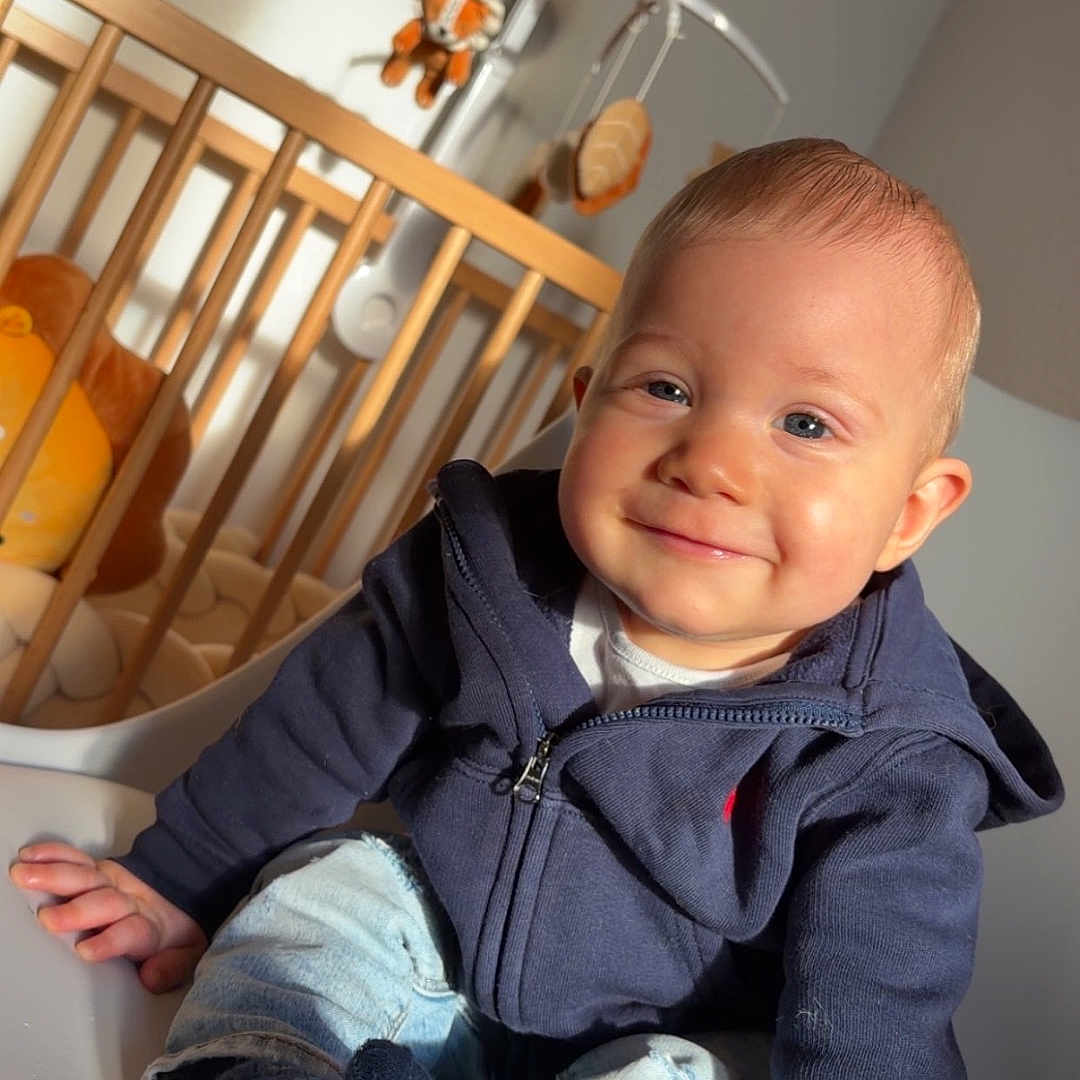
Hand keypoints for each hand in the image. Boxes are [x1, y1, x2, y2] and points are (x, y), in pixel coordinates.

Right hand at [9, 842, 206, 992]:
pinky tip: (30, 856)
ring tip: (24, 875)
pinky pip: (77, 860)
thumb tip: (151, 975)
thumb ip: (173, 966)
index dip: (111, 940)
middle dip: (77, 910)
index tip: (87, 950)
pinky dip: (54, 855)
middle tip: (48, 918)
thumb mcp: (188, 953)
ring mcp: (113, 882)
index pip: (131, 932)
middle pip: (103, 902)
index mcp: (149, 926)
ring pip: (85, 877)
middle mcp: (128, 901)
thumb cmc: (176, 932)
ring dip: (55, 875)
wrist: (187, 890)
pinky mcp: (99, 870)